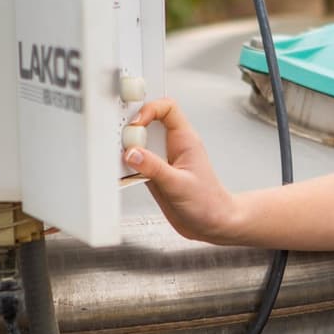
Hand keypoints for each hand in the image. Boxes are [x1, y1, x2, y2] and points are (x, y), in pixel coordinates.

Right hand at [123, 98, 238, 242]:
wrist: (211, 225)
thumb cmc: (208, 203)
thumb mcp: (179, 185)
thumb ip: (154, 168)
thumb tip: (132, 153)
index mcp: (184, 140)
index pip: (167, 108)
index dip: (149, 109)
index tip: (136, 125)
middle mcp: (172, 147)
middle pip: (147, 123)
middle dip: (132, 130)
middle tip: (124, 143)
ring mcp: (162, 161)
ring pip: (138, 144)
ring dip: (127, 150)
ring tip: (122, 161)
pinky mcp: (153, 175)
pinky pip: (135, 164)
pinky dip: (126, 168)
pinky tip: (125, 176)